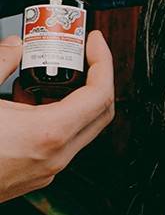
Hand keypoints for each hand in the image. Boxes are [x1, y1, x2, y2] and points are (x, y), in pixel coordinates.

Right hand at [0, 31, 113, 202]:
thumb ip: (0, 63)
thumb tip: (14, 46)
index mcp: (48, 134)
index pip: (101, 93)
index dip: (103, 60)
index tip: (94, 40)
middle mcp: (56, 156)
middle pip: (101, 110)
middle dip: (97, 75)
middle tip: (84, 52)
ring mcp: (47, 169)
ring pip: (83, 126)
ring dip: (76, 95)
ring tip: (53, 72)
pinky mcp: (35, 174)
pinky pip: (62, 140)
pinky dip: (58, 114)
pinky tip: (31, 100)